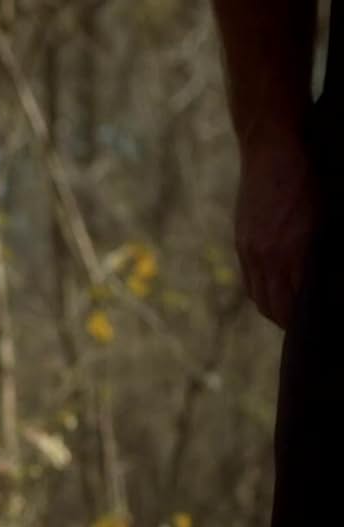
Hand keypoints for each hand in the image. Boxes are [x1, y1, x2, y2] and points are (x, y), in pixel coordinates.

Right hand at [233, 134, 317, 329]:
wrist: (272, 144)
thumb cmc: (314, 173)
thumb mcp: (330, 213)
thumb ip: (328, 248)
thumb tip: (339, 277)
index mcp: (293, 250)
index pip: (295, 305)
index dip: (308, 323)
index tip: (325, 330)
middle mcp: (266, 255)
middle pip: (274, 308)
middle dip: (291, 324)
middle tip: (313, 331)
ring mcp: (250, 249)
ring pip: (260, 297)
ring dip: (276, 310)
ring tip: (294, 315)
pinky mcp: (242, 240)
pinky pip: (251, 279)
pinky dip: (264, 291)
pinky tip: (277, 288)